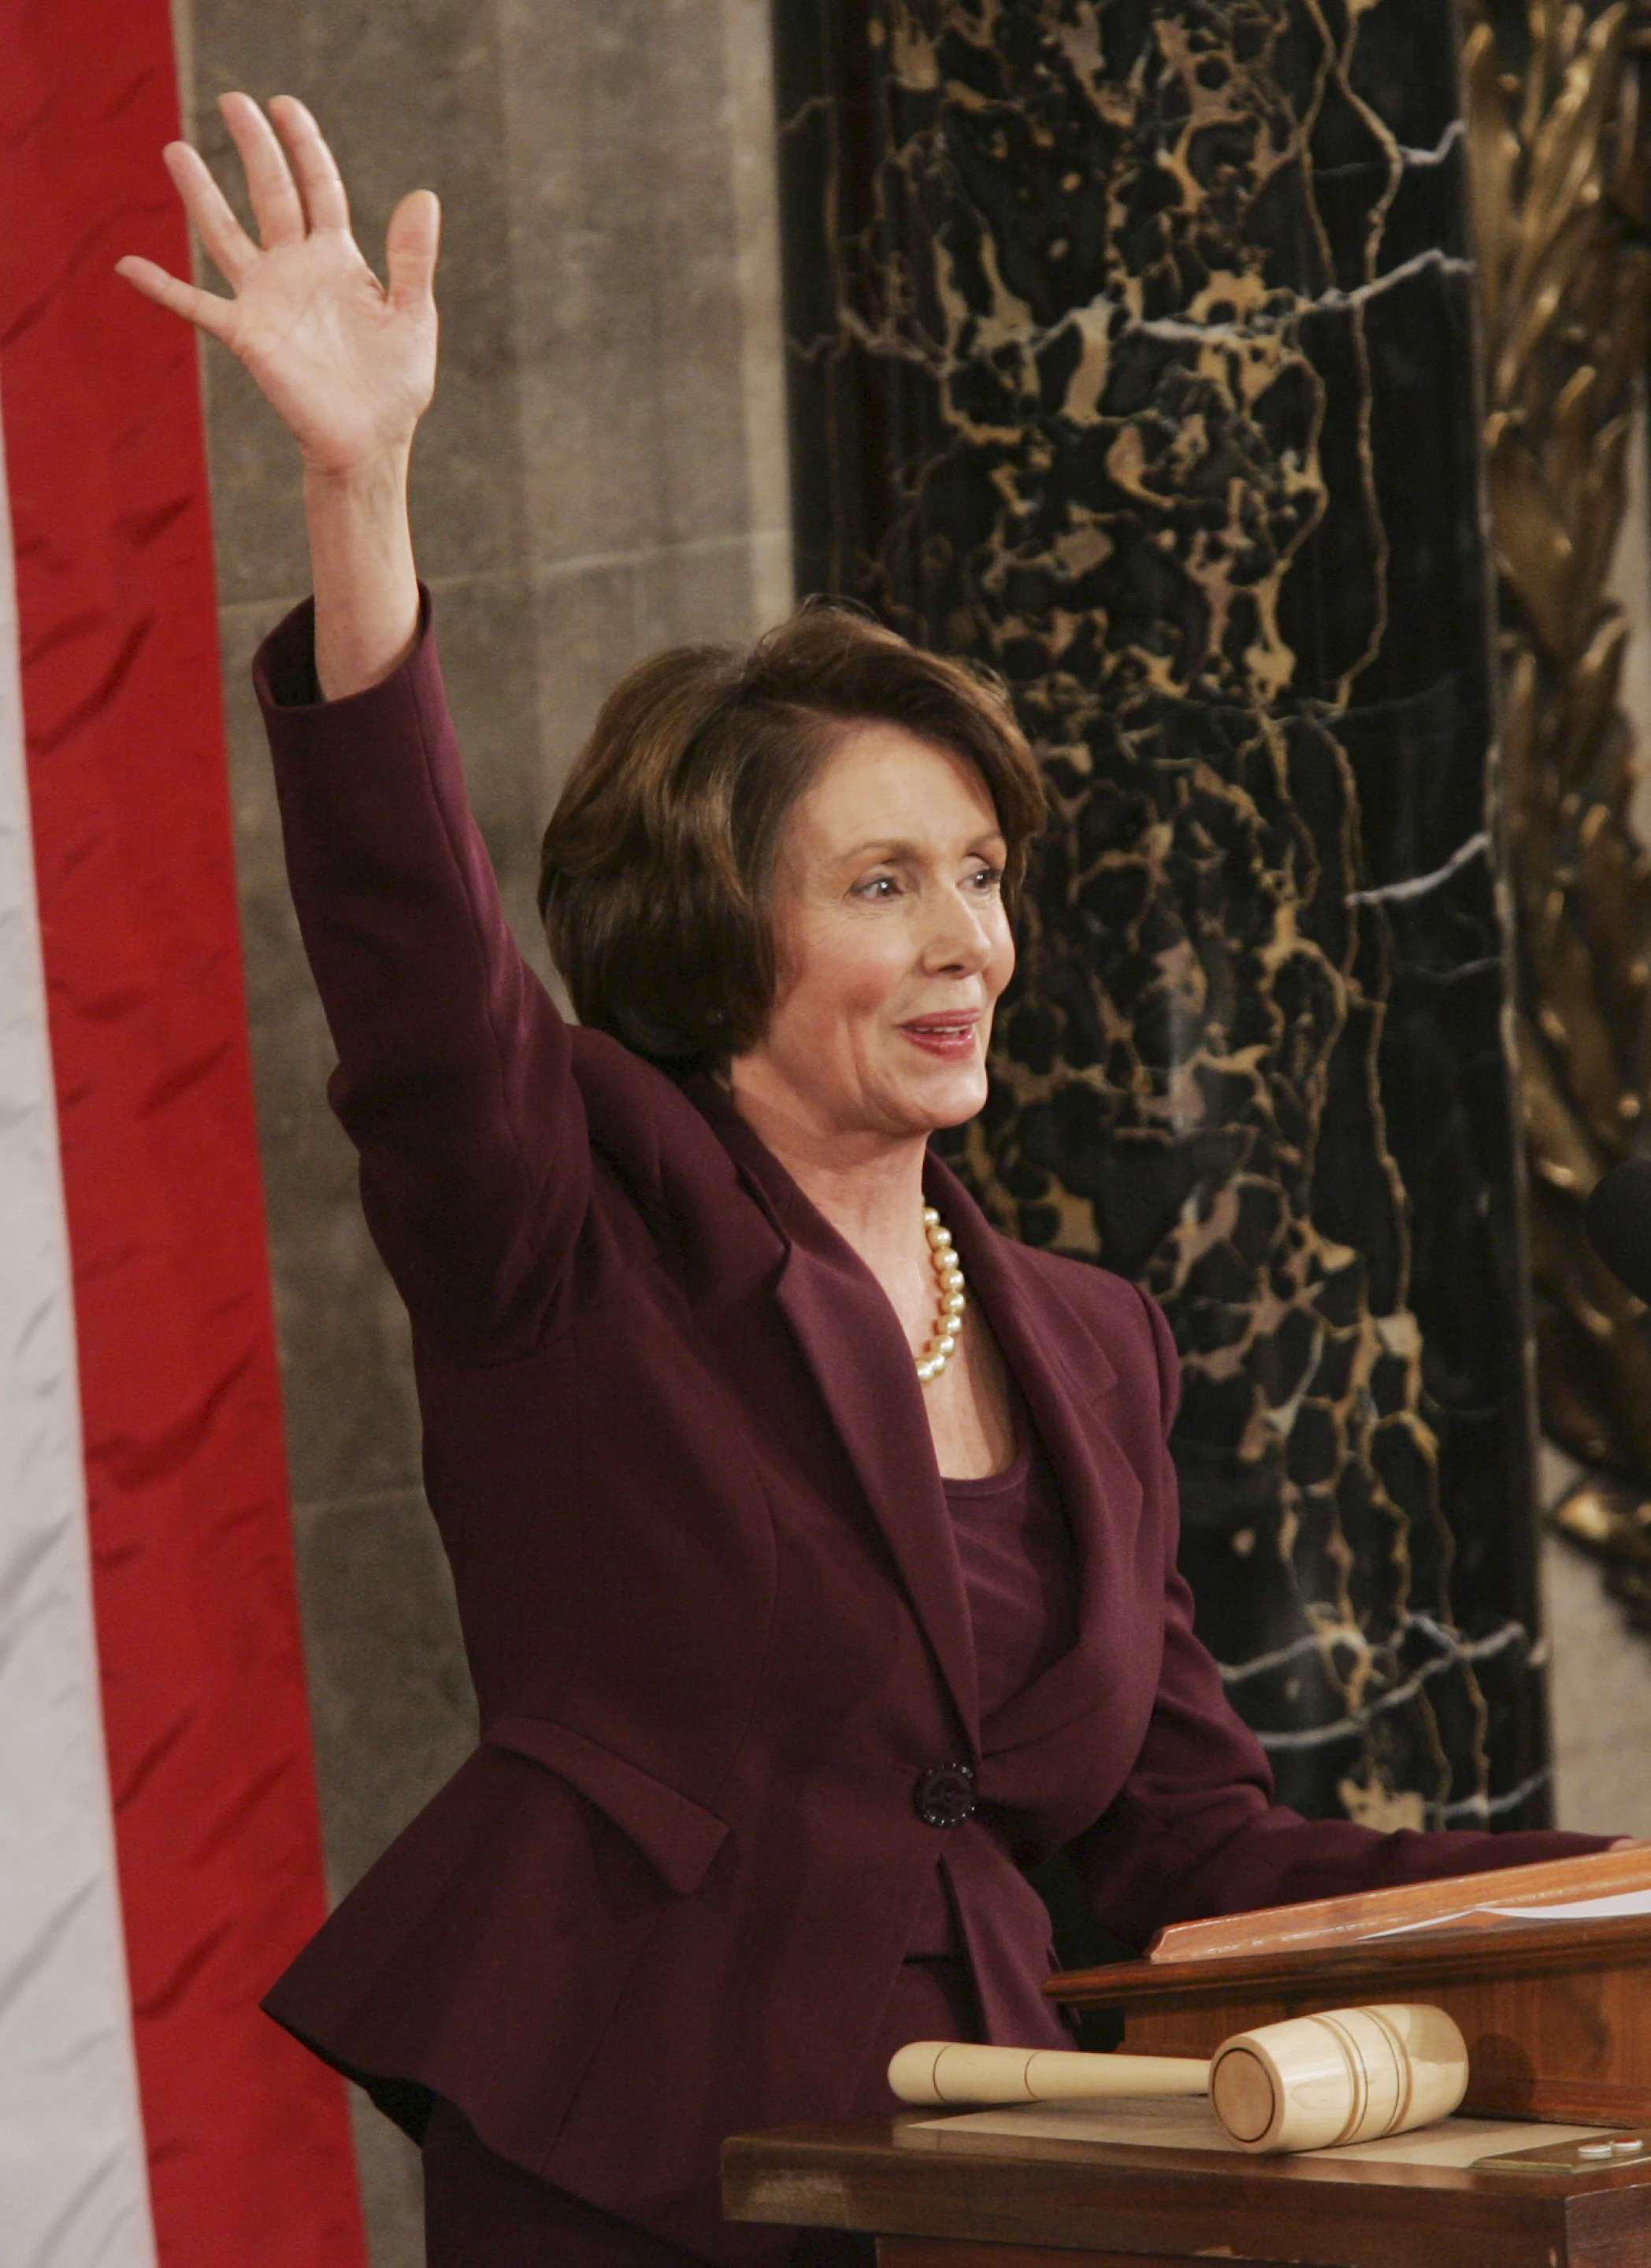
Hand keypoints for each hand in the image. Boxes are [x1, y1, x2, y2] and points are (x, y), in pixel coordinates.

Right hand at [116, 93, 438, 481]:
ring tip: (176, 150)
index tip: (284, 105)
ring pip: (226, 234)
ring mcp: (267, 299)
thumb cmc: (395, 384)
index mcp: (338, 259)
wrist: (372, 442)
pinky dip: (163, 288)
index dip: (303, 145)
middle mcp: (297, 269)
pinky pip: (196, 306)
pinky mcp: (248, 335)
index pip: (318, 187)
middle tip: (232, 100)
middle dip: (254, 148)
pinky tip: (129, 266)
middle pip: (271, 194)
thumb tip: (424, 196)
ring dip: (201, 194)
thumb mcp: (413, 315)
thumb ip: (413, 259)